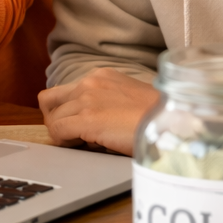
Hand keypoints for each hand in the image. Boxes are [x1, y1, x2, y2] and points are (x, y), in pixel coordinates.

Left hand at [38, 68, 160, 155]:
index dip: (66, 112)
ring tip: (83, 143)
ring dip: (63, 133)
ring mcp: (87, 99)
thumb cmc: (157, 116)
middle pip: (49, 101)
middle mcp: (90, 83)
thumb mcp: (128, 100)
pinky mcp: (87, 119)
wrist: (173, 122)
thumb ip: (105, 104)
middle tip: (70, 135)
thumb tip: (88, 126)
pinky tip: (82, 146)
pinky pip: (58, 131)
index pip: (64, 91)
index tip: (77, 126)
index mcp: (101, 76)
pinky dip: (64, 142)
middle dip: (56, 120)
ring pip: (53, 118)